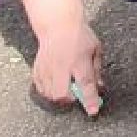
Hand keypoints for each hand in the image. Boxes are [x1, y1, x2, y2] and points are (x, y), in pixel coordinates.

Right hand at [23, 0, 103, 115]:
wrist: (58, 25)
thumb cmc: (80, 36)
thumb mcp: (95, 50)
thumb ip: (97, 71)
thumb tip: (100, 88)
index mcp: (79, 61)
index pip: (85, 84)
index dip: (90, 100)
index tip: (92, 112)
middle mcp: (61, 66)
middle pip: (61, 93)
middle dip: (69, 100)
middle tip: (76, 94)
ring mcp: (47, 68)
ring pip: (49, 94)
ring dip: (59, 96)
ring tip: (66, 86)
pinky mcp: (37, 69)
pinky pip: (40, 88)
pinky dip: (48, 91)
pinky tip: (55, 83)